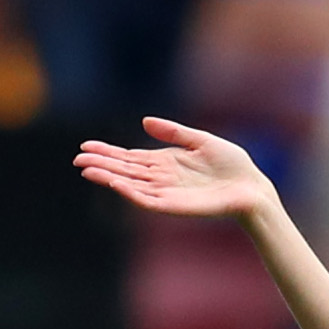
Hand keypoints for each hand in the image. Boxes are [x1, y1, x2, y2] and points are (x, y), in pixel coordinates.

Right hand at [74, 117, 273, 221]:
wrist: (252, 187)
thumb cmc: (232, 165)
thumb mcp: (200, 140)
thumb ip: (173, 132)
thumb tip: (144, 122)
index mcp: (166, 163)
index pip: (130, 158)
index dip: (108, 152)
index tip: (86, 147)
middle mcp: (163, 179)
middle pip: (125, 171)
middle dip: (101, 165)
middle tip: (77, 160)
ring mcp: (168, 193)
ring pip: (131, 186)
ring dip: (109, 179)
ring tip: (87, 171)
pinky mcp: (176, 206)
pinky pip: (148, 201)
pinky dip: (131, 193)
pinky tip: (115, 184)